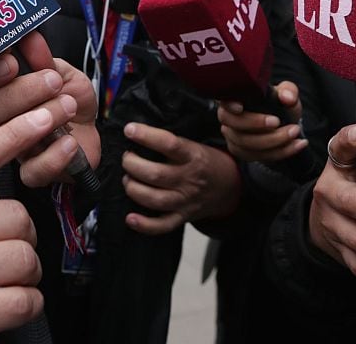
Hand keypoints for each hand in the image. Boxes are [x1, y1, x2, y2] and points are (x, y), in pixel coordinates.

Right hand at [0, 31, 98, 186]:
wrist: (93, 131)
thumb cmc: (70, 99)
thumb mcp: (61, 72)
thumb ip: (44, 58)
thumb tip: (29, 37)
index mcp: (0, 92)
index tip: (10, 60)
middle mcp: (2, 120)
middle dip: (21, 91)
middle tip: (52, 81)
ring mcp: (14, 148)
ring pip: (7, 137)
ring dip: (41, 117)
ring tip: (68, 104)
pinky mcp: (34, 171)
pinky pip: (32, 171)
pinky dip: (53, 156)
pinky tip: (69, 141)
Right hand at [0, 106, 66, 343]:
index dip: (14, 134)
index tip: (41, 117)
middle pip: (16, 218)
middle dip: (23, 236)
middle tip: (8, 249)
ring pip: (25, 259)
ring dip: (27, 273)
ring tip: (7, 279)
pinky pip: (23, 302)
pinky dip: (26, 304)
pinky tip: (8, 303)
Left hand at [120, 124, 240, 234]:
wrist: (228, 187)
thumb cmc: (203, 162)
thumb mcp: (193, 145)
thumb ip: (169, 143)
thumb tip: (135, 132)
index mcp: (192, 156)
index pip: (169, 144)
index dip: (146, 136)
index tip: (129, 130)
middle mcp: (189, 179)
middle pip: (155, 174)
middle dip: (132, 164)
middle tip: (126, 158)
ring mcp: (185, 201)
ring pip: (154, 199)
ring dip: (133, 189)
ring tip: (127, 179)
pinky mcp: (182, 217)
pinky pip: (162, 226)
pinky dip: (144, 225)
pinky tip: (130, 218)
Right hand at [217, 80, 307, 162]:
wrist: (284, 126)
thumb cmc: (280, 106)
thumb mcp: (287, 94)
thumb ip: (288, 91)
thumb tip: (287, 98)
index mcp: (236, 100)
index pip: (225, 103)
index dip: (229, 106)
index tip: (240, 108)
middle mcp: (230, 120)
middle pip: (235, 126)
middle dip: (256, 125)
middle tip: (278, 121)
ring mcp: (234, 138)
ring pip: (248, 144)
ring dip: (274, 140)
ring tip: (294, 131)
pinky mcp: (243, 153)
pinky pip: (259, 156)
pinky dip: (281, 151)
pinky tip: (297, 144)